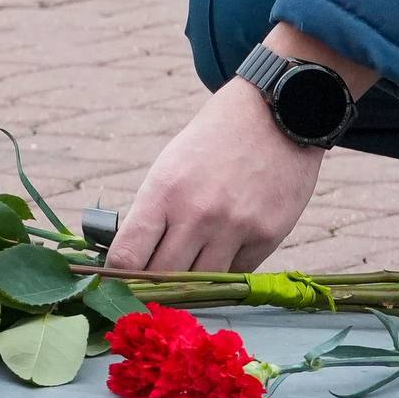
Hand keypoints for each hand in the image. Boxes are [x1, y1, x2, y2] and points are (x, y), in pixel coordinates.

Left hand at [107, 76, 324, 273]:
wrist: (278, 112)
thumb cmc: (215, 140)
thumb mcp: (171, 165)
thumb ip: (152, 214)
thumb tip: (132, 264)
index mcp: (165, 190)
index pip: (127, 258)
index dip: (119, 275)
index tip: (122, 279)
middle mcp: (199, 213)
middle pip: (162, 280)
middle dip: (154, 285)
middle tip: (155, 280)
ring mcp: (236, 227)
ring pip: (201, 285)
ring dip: (192, 280)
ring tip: (192, 263)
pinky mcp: (267, 236)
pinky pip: (236, 275)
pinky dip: (227, 269)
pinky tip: (227, 246)